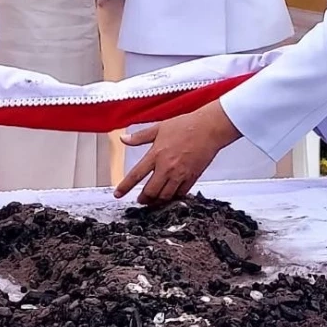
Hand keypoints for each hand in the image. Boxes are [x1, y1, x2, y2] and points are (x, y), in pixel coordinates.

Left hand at [115, 102, 241, 205]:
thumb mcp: (159, 128)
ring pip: (165, 196)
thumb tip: (123, 139)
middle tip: (140, 200)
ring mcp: (180, 174)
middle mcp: (167, 167)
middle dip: (143, 199)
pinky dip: (173, 197)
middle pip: (151, 191)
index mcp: (156, 154)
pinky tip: (170, 196)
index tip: (118, 194)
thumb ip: (140, 137)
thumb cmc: (185, 125)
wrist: (209, 129)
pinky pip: (180, 194)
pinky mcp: (192, 177)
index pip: (136, 175)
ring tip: (153, 201)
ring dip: (157, 201)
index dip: (125, 187)